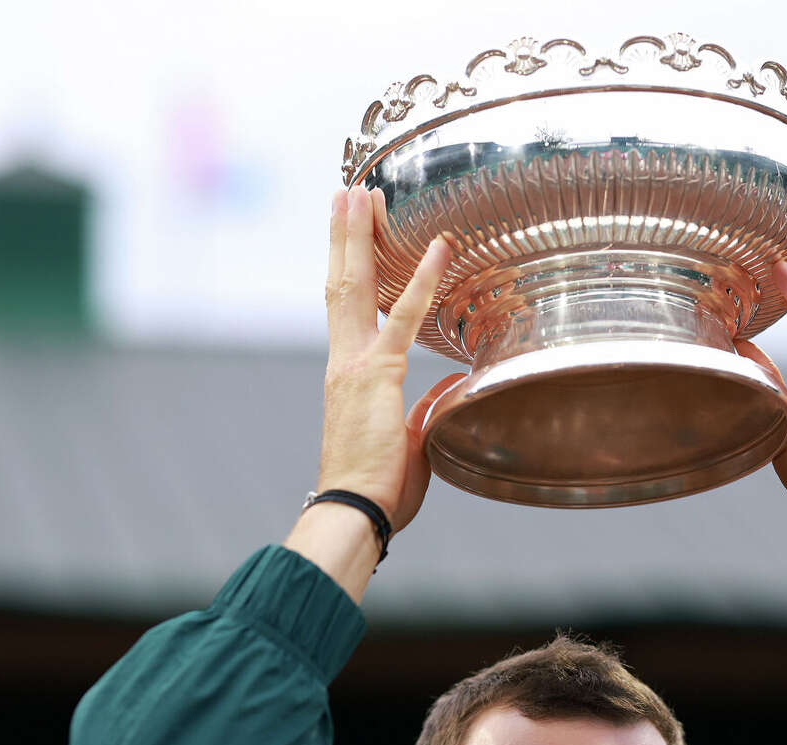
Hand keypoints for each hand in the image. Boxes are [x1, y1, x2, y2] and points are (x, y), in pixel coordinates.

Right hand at [321, 186, 461, 532]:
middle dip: (344, 235)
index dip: (347, 267)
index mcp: (348, 376)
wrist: (354, 510)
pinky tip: (439, 247)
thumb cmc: (378, 489)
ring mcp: (355, 365)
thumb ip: (422, 410)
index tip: (350, 233)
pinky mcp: (377, 375)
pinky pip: (404, 317)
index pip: (346, 310)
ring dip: (360, 237)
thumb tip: (446, 389)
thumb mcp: (410, 443)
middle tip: (348, 192)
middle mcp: (343, 362)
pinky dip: (423, 279)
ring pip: (356, 287)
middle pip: (340, 285)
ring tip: (363, 193)